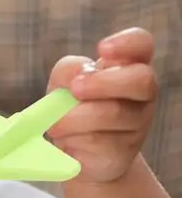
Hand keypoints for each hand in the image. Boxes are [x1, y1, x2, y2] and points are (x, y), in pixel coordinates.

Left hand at [47, 28, 156, 183]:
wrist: (76, 154)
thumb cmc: (71, 110)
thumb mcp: (62, 85)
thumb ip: (67, 72)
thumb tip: (76, 76)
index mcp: (127, 67)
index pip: (141, 44)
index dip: (126, 43)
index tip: (100, 49)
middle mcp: (140, 93)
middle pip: (140, 79)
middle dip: (103, 82)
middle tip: (76, 89)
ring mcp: (137, 123)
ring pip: (114, 113)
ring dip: (75, 116)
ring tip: (55, 123)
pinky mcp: (123, 151)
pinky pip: (99, 140)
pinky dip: (75, 138)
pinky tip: (67, 140)